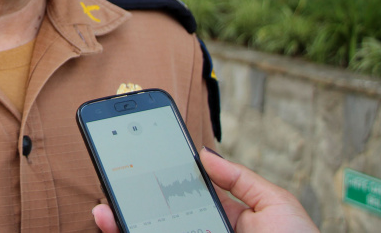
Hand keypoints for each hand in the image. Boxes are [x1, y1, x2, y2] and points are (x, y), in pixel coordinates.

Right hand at [92, 147, 318, 232]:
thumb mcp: (276, 205)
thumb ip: (239, 178)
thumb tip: (204, 154)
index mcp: (225, 223)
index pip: (184, 201)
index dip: (160, 184)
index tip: (140, 166)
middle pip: (159, 220)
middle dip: (132, 204)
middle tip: (112, 186)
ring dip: (122, 225)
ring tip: (104, 211)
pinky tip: (118, 226)